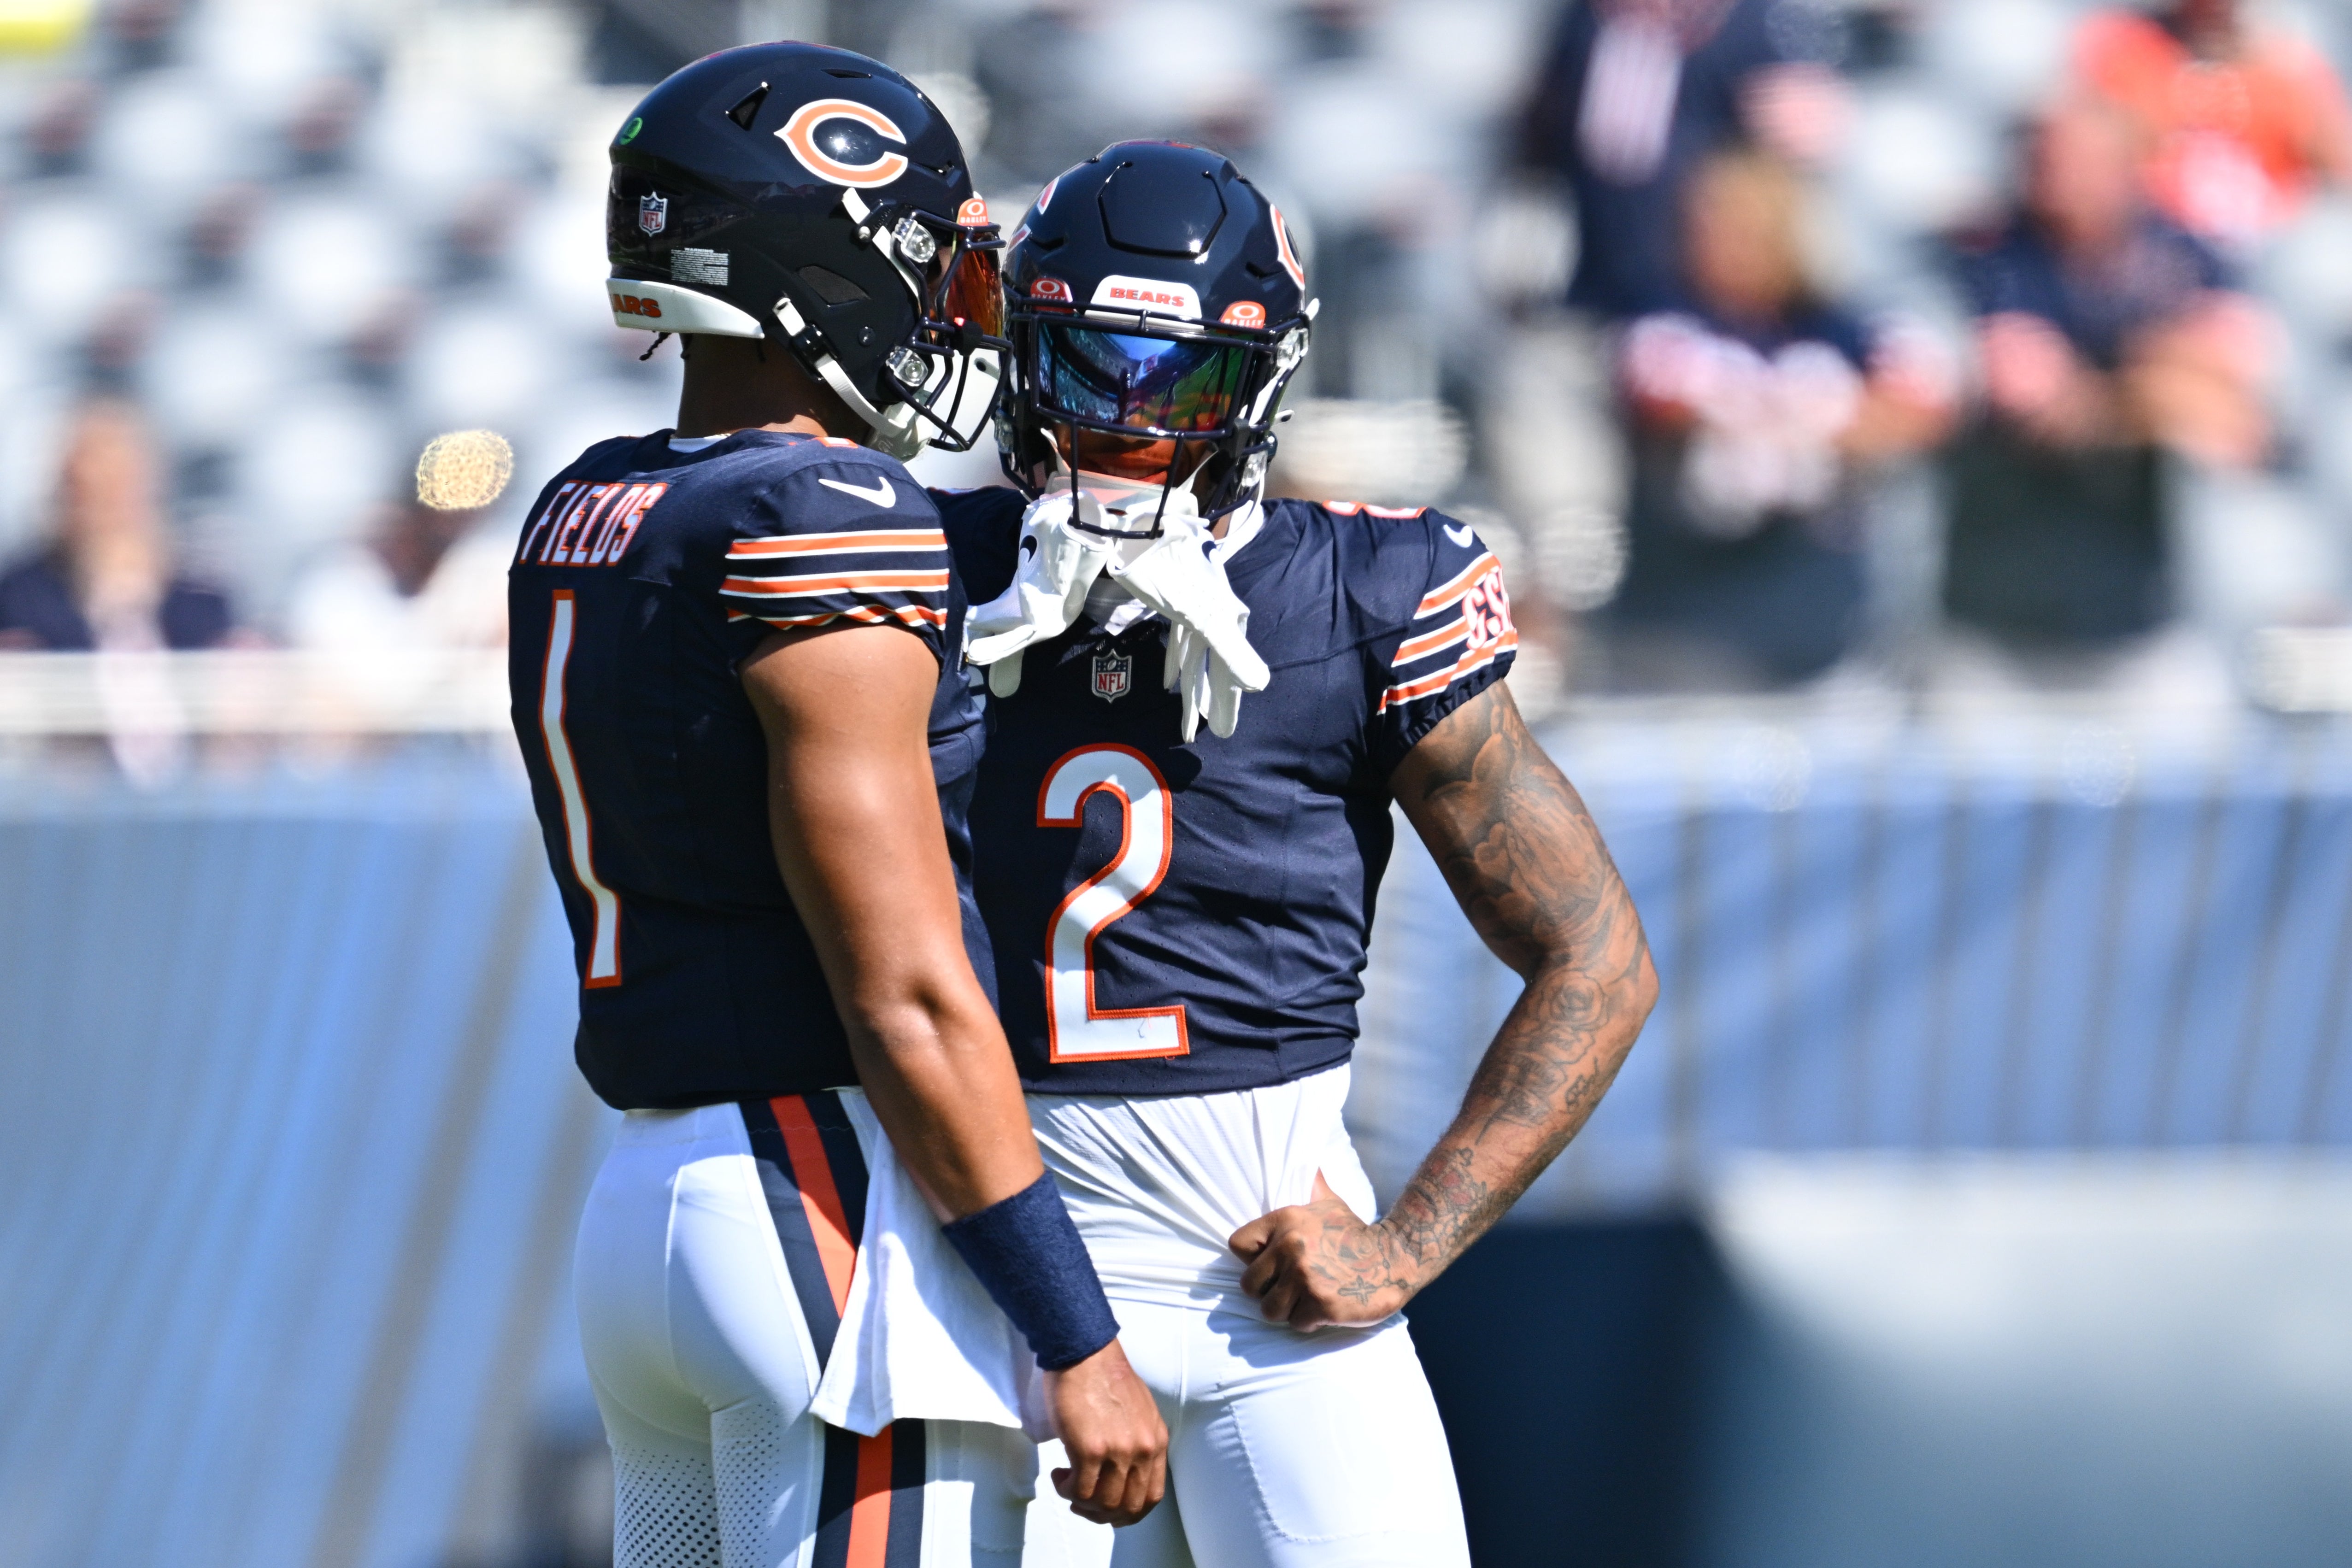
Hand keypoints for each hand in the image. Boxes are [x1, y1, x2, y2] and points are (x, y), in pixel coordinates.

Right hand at [1043, 1339, 1166, 1526]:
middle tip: (1084, 1502)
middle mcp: (1142, 1450)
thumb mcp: (1140, 1412)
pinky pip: (1079, 1490)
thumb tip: (1124, 1471)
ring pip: (1103, 1504)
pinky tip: (1060, 1474)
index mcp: (1156, 1441)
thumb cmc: (1104, 1376)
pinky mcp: (1089, 1449)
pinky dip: (1067, 1490)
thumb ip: (1138, 1441)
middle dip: (1103, 1514)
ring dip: (1081, 1502)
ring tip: (1068, 1483)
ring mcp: (1117, 1452)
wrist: (1084, 1352)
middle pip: (1128, 1507)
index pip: (1151, 1497)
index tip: (1109, 1506)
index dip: (1128, 1511)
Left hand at [1229, 1174, 1416, 1330]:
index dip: (1251, 1259)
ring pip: (1270, 1310)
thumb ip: (1310, 1186)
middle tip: (1290, 1288)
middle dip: (1268, 1291)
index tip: (1270, 1264)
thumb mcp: (1329, 1203)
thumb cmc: (1355, 1234)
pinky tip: (1324, 1307)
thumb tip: (1307, 1163)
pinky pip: (1296, 1323)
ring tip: (1306, 1298)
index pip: (1237, 1244)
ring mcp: (1305, 1278)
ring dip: (1287, 1310)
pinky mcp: (1321, 1304)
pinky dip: (1309, 1321)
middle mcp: (1291, 1247)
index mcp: (1286, 1220)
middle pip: (1249, 1285)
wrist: (1395, 1257)